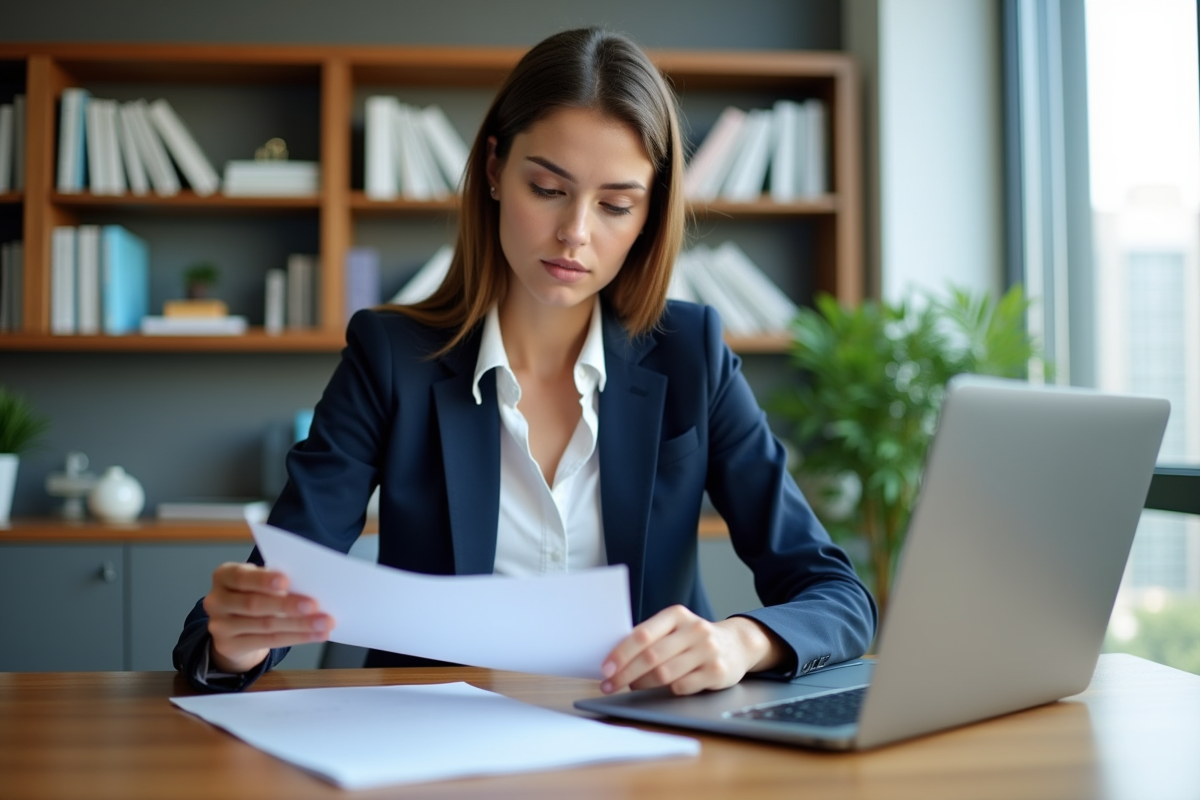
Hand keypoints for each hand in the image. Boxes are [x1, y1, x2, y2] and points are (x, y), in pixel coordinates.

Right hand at [202, 562, 334, 673]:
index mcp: (223, 576)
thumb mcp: (258, 582)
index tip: (287, 581)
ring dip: (299, 624)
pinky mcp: (229, 646)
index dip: (263, 580)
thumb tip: (310, 586)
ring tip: (324, 622)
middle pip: (254, 604)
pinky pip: (268, 642)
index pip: (241, 577)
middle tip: (315, 605)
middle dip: (287, 605)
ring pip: (266, 625)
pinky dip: (297, 637)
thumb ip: (275, 582)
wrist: (233, 626)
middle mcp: (216, 600)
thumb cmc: (253, 593)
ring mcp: (220, 626)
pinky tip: (316, 635)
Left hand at [599, 605, 784, 695]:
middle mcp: (694, 630)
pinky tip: (662, 689)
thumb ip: (652, 637)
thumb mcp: (675, 628)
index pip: (643, 634)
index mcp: (677, 615)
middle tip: (609, 685)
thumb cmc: (694, 639)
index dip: (621, 653)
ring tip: (633, 685)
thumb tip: (615, 659)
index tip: (606, 669)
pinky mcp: (717, 672)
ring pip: (665, 673)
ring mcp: (707, 651)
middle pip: (651, 656)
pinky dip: (667, 690)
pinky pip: (683, 686)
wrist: (738, 644)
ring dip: (643, 683)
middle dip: (625, 674)